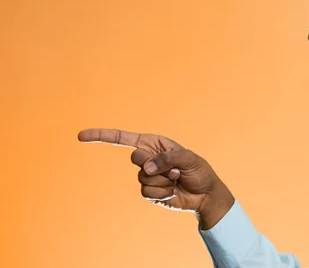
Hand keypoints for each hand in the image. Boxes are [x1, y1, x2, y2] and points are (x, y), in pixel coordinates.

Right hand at [78, 128, 233, 227]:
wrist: (205, 195)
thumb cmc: (199, 171)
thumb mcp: (189, 158)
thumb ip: (167, 158)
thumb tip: (145, 168)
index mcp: (154, 144)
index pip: (123, 139)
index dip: (101, 136)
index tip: (81, 136)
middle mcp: (147, 158)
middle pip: (135, 158)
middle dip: (155, 164)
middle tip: (173, 169)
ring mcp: (147, 176)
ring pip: (142, 178)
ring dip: (163, 181)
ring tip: (176, 179)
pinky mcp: (149, 193)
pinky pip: (148, 193)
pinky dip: (163, 192)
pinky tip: (173, 191)